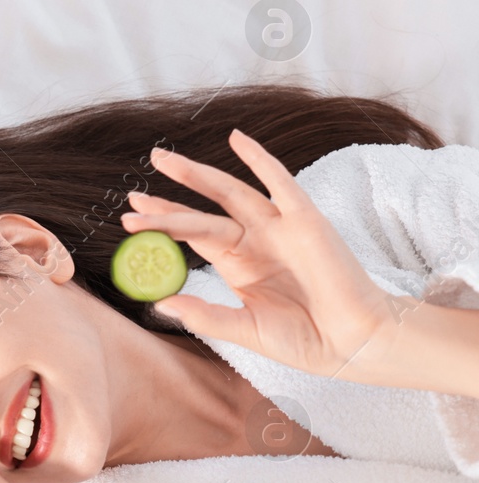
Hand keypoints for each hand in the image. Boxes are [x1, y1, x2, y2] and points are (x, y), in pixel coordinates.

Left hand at [122, 131, 410, 382]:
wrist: (353, 343)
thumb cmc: (303, 340)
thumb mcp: (245, 330)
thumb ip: (205, 316)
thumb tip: (160, 303)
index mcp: (239, 264)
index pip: (193, 236)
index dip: (163, 225)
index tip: (129, 218)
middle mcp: (256, 240)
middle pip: (205, 210)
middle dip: (170, 198)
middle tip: (132, 190)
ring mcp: (279, 227)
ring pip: (232, 192)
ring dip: (198, 174)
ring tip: (163, 160)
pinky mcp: (306, 220)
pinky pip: (280, 182)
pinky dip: (259, 159)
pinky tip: (237, 139)